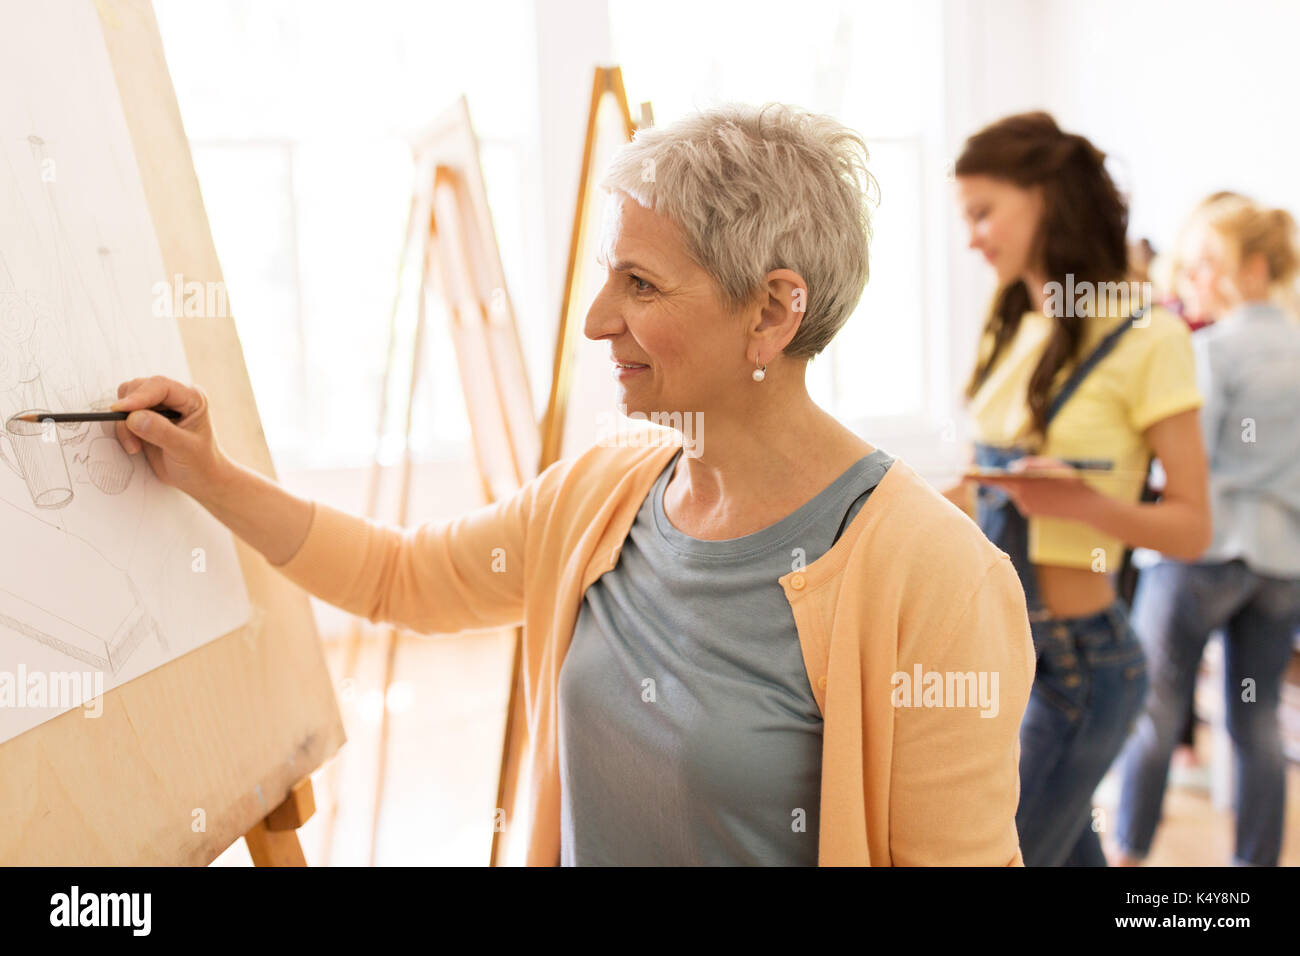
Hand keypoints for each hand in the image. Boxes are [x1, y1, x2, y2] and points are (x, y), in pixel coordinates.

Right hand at [110, 376, 226, 496]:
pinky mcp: (146, 418)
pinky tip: (135, 447)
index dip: (139, 396)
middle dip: (129, 410)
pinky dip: (123, 430)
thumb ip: (161, 432)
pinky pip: (124, 415)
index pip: (160, 386)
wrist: (199, 479)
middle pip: (139, 387)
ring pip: (128, 400)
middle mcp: (175, 397)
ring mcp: (159, 406)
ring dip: (124, 423)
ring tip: (136, 447)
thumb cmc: (199, 463)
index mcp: (192, 397)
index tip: (119, 410)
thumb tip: (133, 417)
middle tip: (132, 438)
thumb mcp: (184, 449)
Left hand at [971, 456, 1097, 519]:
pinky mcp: (1030, 512)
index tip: (961, 475)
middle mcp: (1020, 497)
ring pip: (1017, 490)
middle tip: (1014, 472)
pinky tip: (1049, 495)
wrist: (1085, 507)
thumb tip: (1013, 468)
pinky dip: (1033, 493)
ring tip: (1049, 484)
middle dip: (1005, 477)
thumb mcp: (1052, 464)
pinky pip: (1025, 498)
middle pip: (1005, 484)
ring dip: (1026, 484)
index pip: (994, 479)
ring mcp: (1025, 507)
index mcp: (1023, 484)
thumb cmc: (1070, 481)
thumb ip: (1030, 464)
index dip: (977, 477)